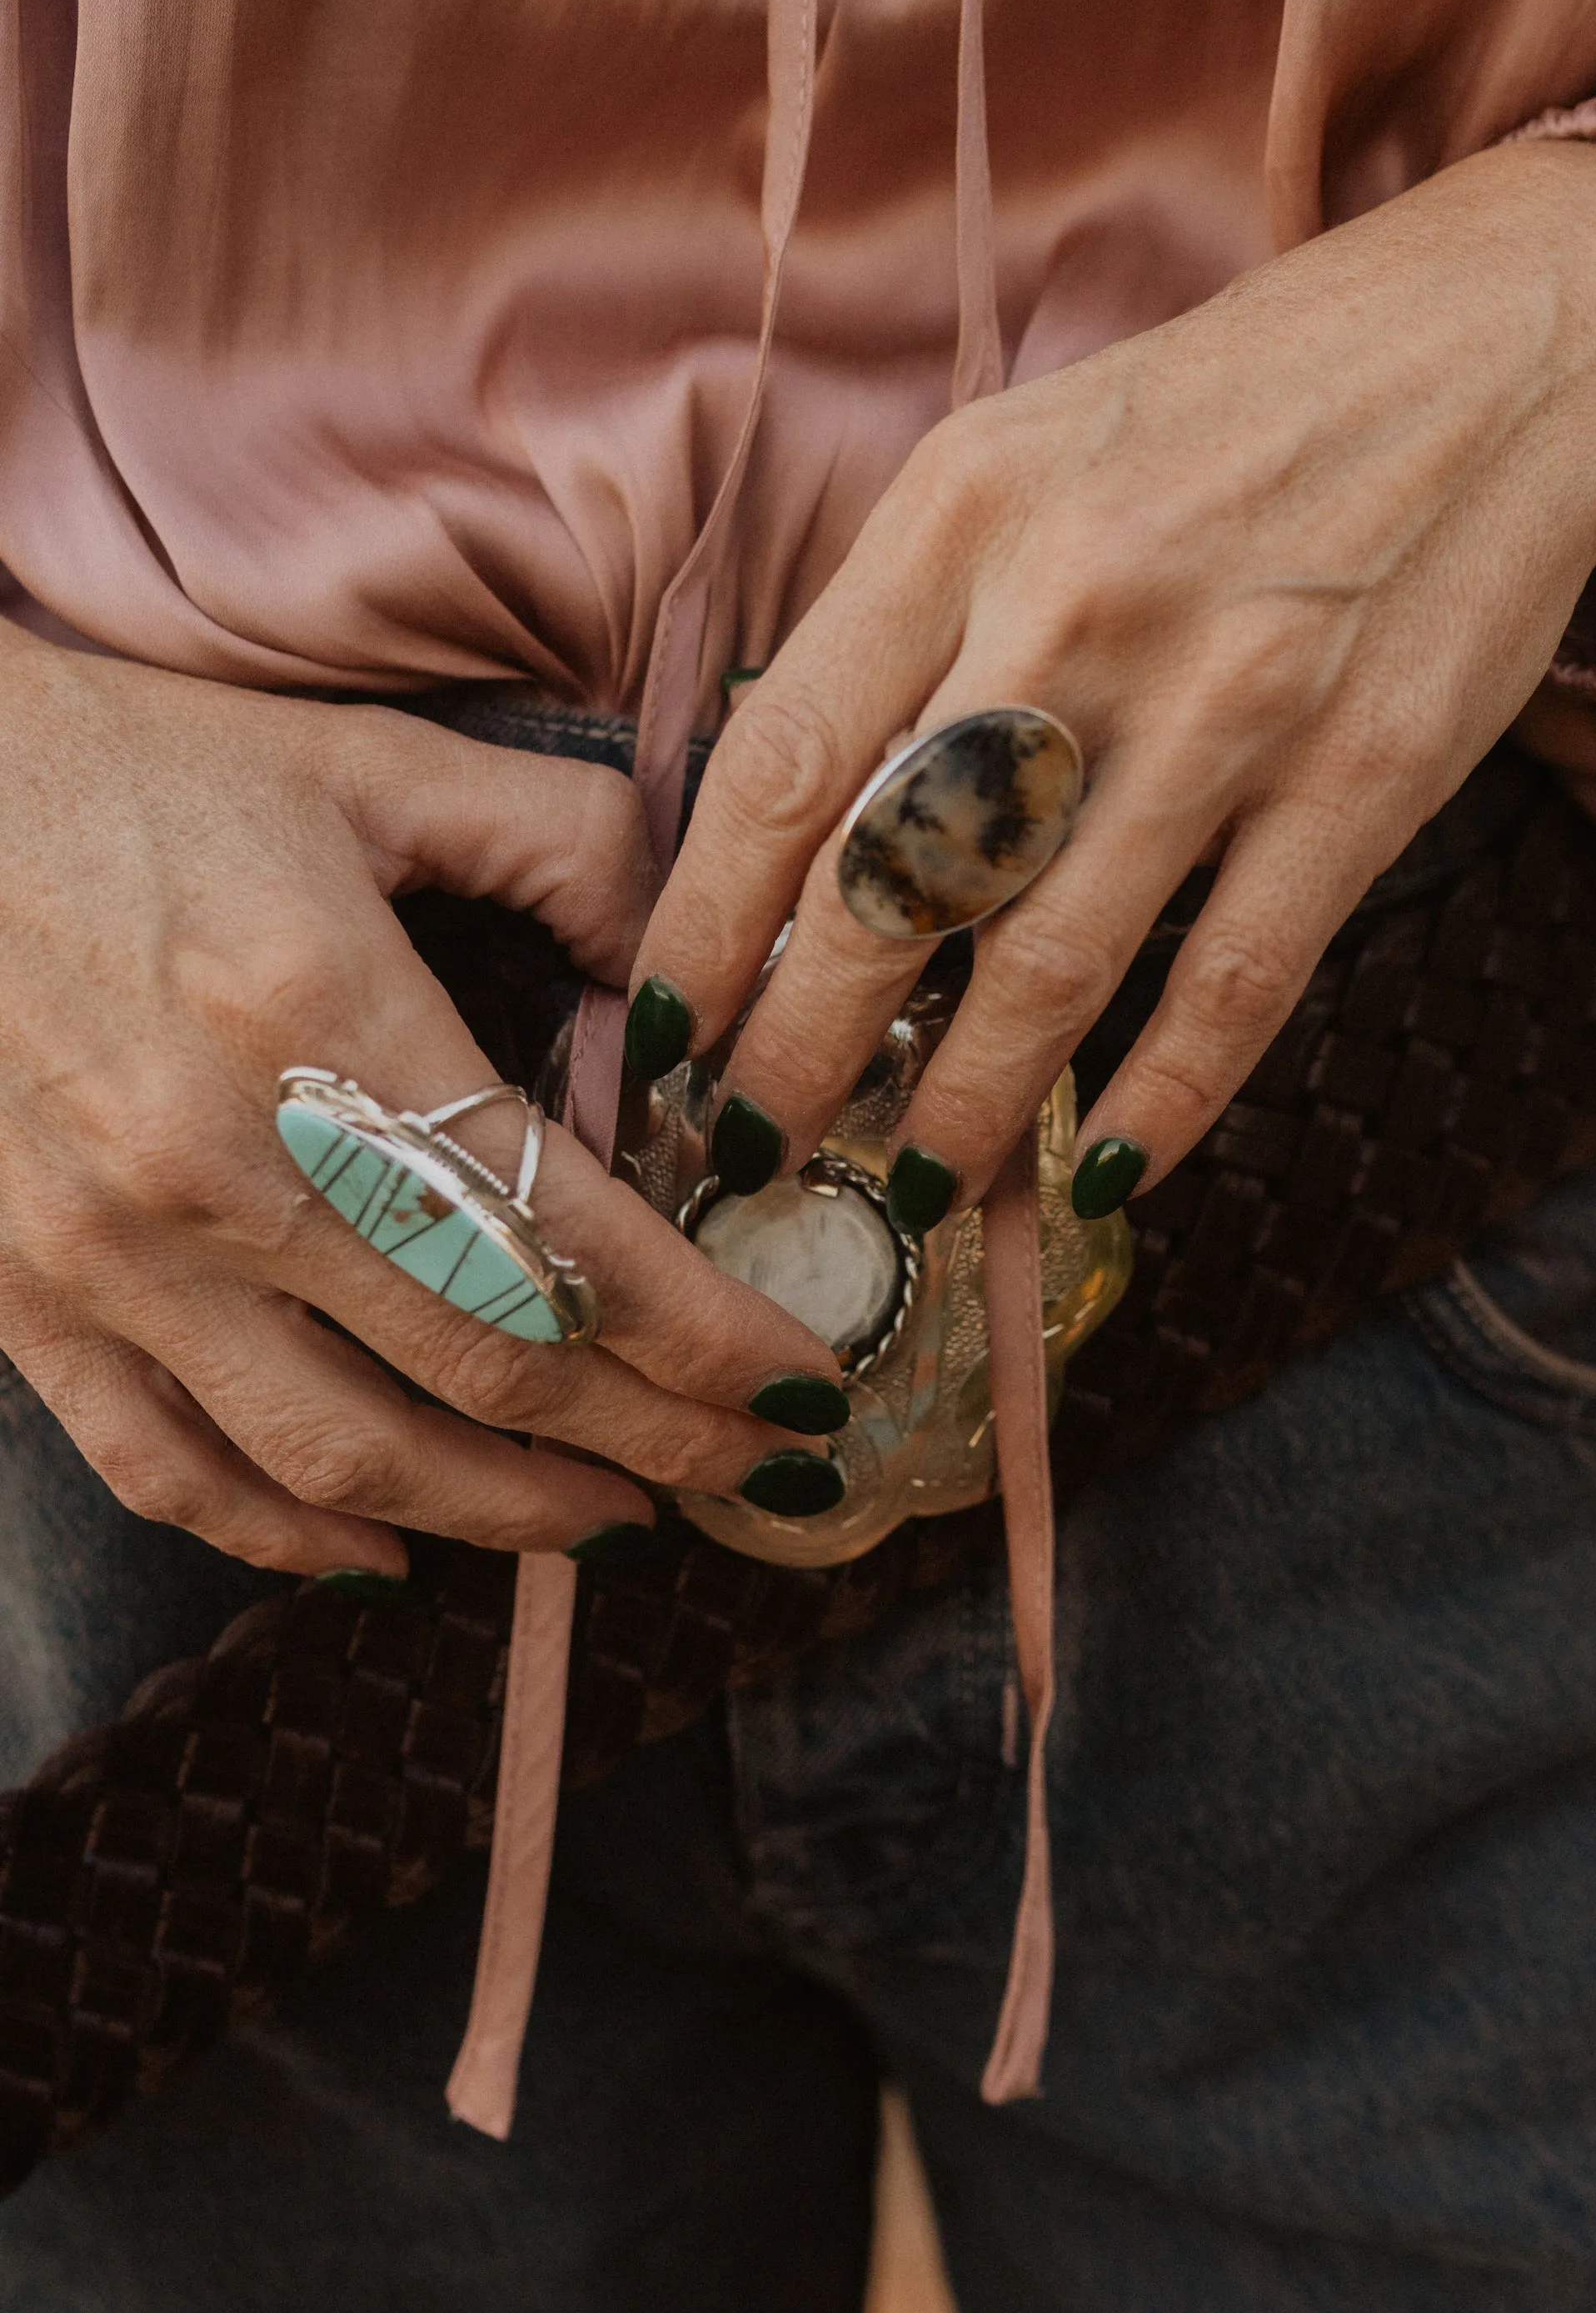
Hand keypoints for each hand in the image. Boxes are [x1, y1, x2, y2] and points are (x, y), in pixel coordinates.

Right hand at [0, 639, 845, 1577]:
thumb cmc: (138, 772)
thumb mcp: (372, 763)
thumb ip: (568, 849)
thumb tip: (701, 974)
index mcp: (319, 1010)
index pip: (566, 1228)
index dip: (707, 1333)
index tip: (801, 1384)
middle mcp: (214, 1157)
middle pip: (485, 1361)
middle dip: (653, 1436)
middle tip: (753, 1469)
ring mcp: (106, 1247)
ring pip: (342, 1452)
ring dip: (503, 1514)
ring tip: (613, 1521)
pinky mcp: (23, 1297)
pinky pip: (167, 1470)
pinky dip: (287, 1536)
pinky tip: (391, 1549)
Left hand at [636, 141, 1595, 1212]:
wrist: (1507, 341)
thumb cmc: (1235, 406)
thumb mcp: (1027, 451)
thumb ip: (913, 616)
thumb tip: (806, 822)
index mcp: (968, 507)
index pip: (786, 760)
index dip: (705, 927)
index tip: (661, 1034)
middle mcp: (1079, 603)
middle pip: (894, 885)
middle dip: (799, 1053)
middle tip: (748, 1149)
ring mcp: (1231, 697)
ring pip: (1052, 962)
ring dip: (962, 1104)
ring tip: (907, 1182)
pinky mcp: (1364, 773)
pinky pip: (1235, 981)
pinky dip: (1164, 1099)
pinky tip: (1105, 1171)